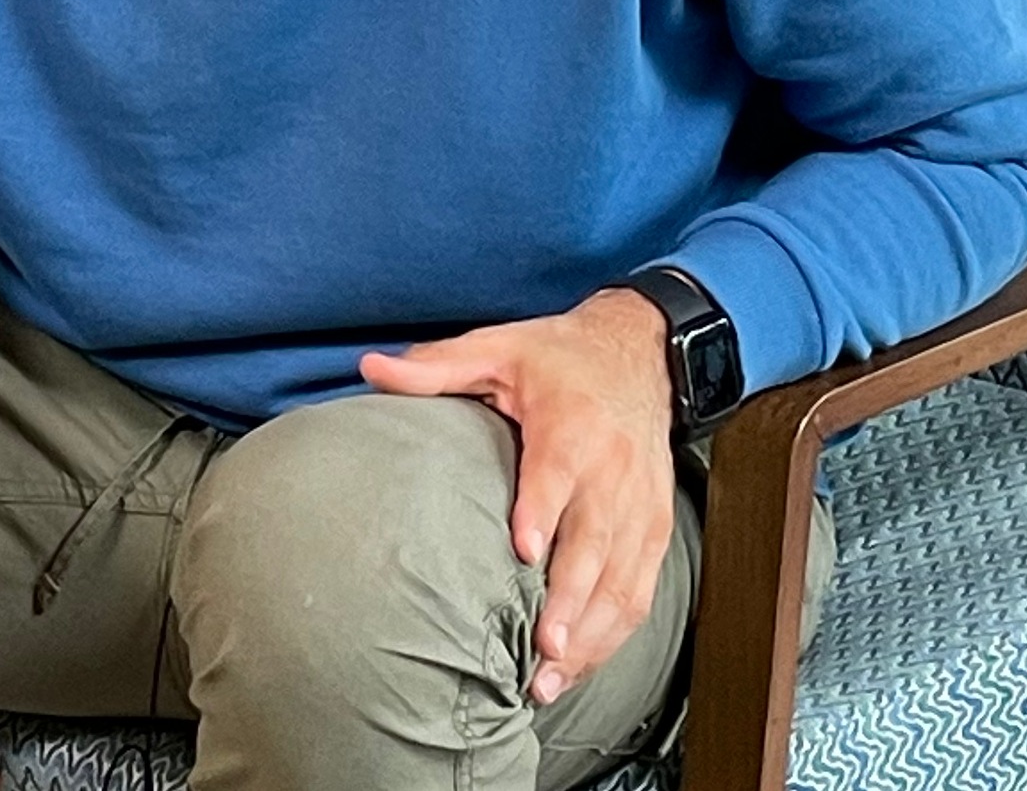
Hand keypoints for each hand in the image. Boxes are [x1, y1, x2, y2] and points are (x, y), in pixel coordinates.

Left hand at [359, 290, 675, 705]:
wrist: (637, 351)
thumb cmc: (560, 357)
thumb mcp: (497, 347)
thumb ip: (436, 366)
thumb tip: (371, 370)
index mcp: (571, 424)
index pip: (558, 471)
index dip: (543, 510)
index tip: (524, 551)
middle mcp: (612, 469)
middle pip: (595, 541)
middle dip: (570, 600)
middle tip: (541, 649)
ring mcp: (639, 504)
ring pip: (622, 579)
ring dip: (591, 634)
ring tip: (551, 679)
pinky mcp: (655, 528)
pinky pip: (641, 588)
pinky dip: (614, 633)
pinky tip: (579, 665)